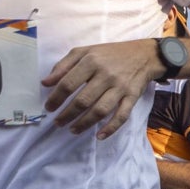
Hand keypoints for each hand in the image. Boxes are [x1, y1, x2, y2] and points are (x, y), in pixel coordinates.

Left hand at [42, 39, 161, 138]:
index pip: (68, 84)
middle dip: (68, 114)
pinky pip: (122, 116)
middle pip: (83, 100)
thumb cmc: (110, 54)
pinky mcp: (132, 97)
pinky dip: (111, 128)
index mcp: (90, 61)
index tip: (49, 108)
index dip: (56, 98)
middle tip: (58, 123)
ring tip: (73, 130)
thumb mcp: (84, 52)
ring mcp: (120, 88)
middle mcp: (105, 75)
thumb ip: (63, 65)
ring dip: (85, 123)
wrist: (143, 55)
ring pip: (100, 110)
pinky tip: (99, 136)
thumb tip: (46, 83)